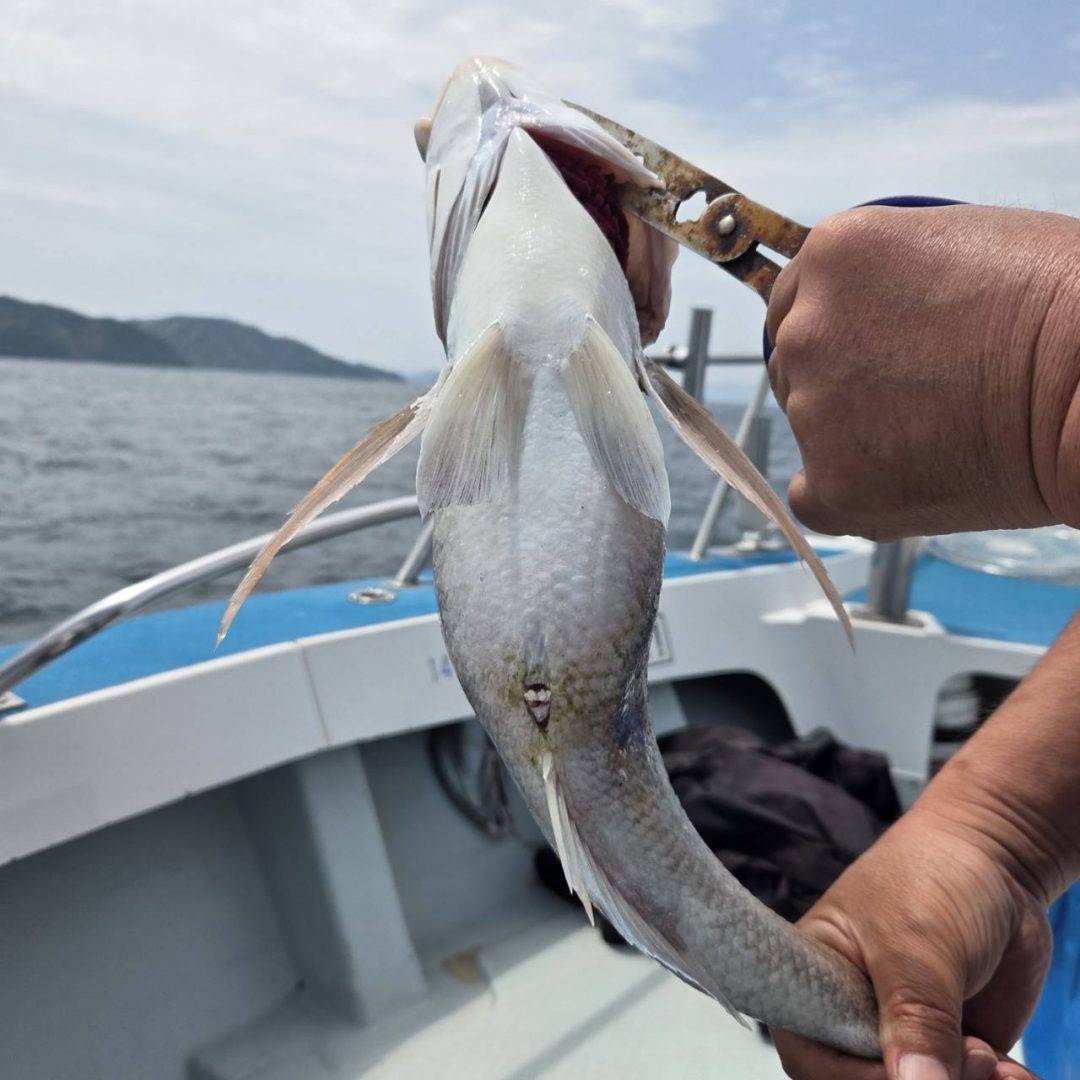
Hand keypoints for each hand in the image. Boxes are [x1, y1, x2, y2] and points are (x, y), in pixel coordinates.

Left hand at [765, 204, 1079, 539]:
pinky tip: (905, 478)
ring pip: (809, 428)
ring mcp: (813, 411)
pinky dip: (849, 493)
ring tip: (938, 429)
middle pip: (794, 363)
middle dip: (841, 377)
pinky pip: (814, 495)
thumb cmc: (1063, 305)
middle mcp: (807, 330)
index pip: (794, 299)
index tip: (869, 346)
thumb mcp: (962, 242)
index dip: (834, 326)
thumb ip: (887, 275)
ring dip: (854, 433)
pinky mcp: (833, 484)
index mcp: (833, 255)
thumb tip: (863, 307)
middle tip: (915, 391)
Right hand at [771, 799, 1051, 1079]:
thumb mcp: (917, 944)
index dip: (844, 1076)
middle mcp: (852, 1015)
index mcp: (815, 980)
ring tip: (994, 1060)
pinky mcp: (949, 1050)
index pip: (807, 1053)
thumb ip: (915, 1017)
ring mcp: (903, 1035)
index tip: (897, 1069)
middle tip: (969, 1058)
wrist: (998, 862)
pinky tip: (1013, 1071)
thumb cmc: (931, 879)